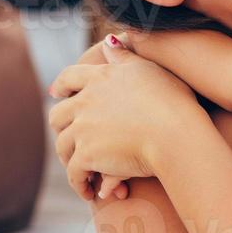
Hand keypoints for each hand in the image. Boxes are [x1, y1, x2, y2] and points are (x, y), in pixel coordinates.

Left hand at [48, 36, 202, 201]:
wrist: (175, 134)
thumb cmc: (173, 101)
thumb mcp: (148, 69)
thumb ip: (124, 57)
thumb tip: (107, 40)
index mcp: (100, 78)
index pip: (69, 77)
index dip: (61, 85)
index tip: (56, 92)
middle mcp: (86, 101)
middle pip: (58, 115)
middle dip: (61, 128)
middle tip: (68, 139)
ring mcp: (83, 129)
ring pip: (63, 146)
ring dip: (70, 159)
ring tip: (81, 171)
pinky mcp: (86, 156)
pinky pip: (74, 173)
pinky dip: (80, 183)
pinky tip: (90, 192)